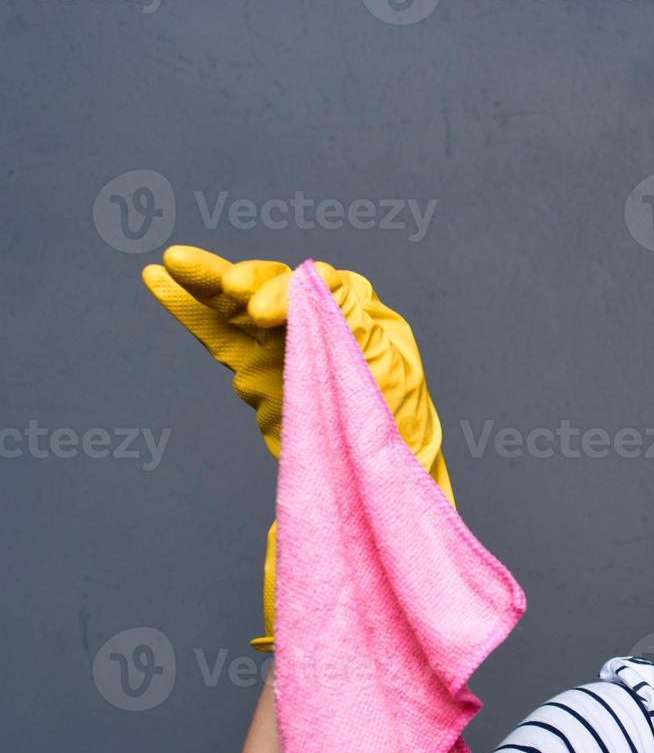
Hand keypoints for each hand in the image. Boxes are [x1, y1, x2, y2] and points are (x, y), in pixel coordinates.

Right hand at [141, 245, 455, 650]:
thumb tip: (319, 282)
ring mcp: (289, 346)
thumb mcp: (389, 380)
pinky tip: (159, 282)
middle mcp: (325, 324)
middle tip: (230, 289)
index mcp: (366, 321)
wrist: (380, 489)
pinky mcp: (261, 371)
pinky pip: (221, 336)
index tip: (264, 314)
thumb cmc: (396, 434)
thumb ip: (354, 330)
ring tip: (172, 263)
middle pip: (280, 287)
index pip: (326, 288)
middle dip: (252, 283)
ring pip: (242, 306)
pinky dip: (191, 312)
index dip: (292, 291)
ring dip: (207, 283)